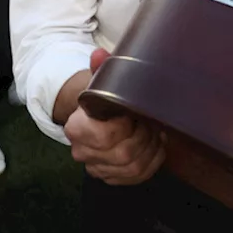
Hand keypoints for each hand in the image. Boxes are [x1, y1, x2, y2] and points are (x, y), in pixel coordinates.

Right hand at [64, 48, 165, 184]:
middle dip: (146, 137)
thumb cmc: (101, 98)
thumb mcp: (101, 81)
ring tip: (155, 132)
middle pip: (124, 154)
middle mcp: (82, 152)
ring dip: (152, 149)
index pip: (106, 135)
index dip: (128, 126)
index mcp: (77, 127)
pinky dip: (152, 162)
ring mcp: (96, 168)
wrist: (93, 116)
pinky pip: (136, 177)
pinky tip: (155, 146)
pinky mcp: (110, 177)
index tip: (135, 112)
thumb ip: (101, 69)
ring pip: (133, 168)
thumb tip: (99, 55)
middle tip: (152, 122)